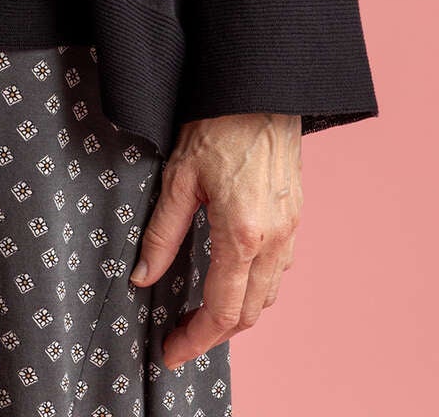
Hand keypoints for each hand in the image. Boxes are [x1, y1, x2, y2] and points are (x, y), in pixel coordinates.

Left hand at [129, 112, 302, 369]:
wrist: (259, 85)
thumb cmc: (217, 123)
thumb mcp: (178, 177)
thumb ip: (162, 233)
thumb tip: (143, 277)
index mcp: (242, 234)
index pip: (222, 310)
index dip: (196, 339)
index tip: (172, 352)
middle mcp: (274, 239)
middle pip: (250, 312)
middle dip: (216, 333)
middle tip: (181, 337)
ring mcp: (290, 227)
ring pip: (269, 293)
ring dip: (239, 312)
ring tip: (203, 313)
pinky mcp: (294, 214)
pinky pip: (280, 267)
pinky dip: (257, 285)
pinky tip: (234, 275)